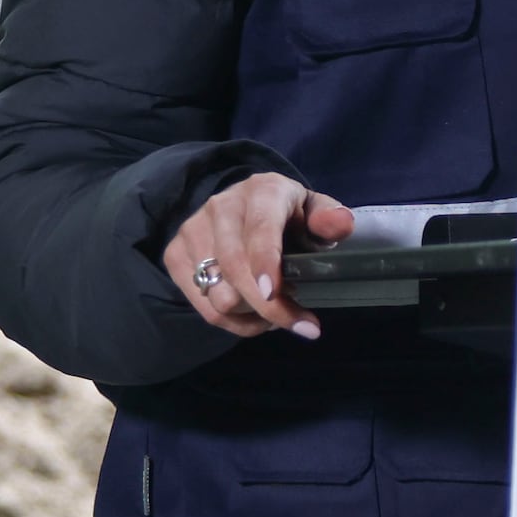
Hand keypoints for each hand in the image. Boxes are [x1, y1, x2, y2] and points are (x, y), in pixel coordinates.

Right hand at [165, 174, 351, 342]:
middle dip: (268, 306)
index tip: (275, 294)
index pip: (259, 229)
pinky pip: (203, 306)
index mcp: (262, 191)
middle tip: (301, 325)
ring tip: (277, 313)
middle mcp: (220, 206)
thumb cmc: (288, 214)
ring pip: (218, 295)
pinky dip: (233, 322)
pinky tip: (253, 315)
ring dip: (253, 316)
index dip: (264, 263)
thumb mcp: (315, 211)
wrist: (244, 206)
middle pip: (234, 269)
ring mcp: (192, 230)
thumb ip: (329, 219)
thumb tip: (341, 224)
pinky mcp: (175, 254)